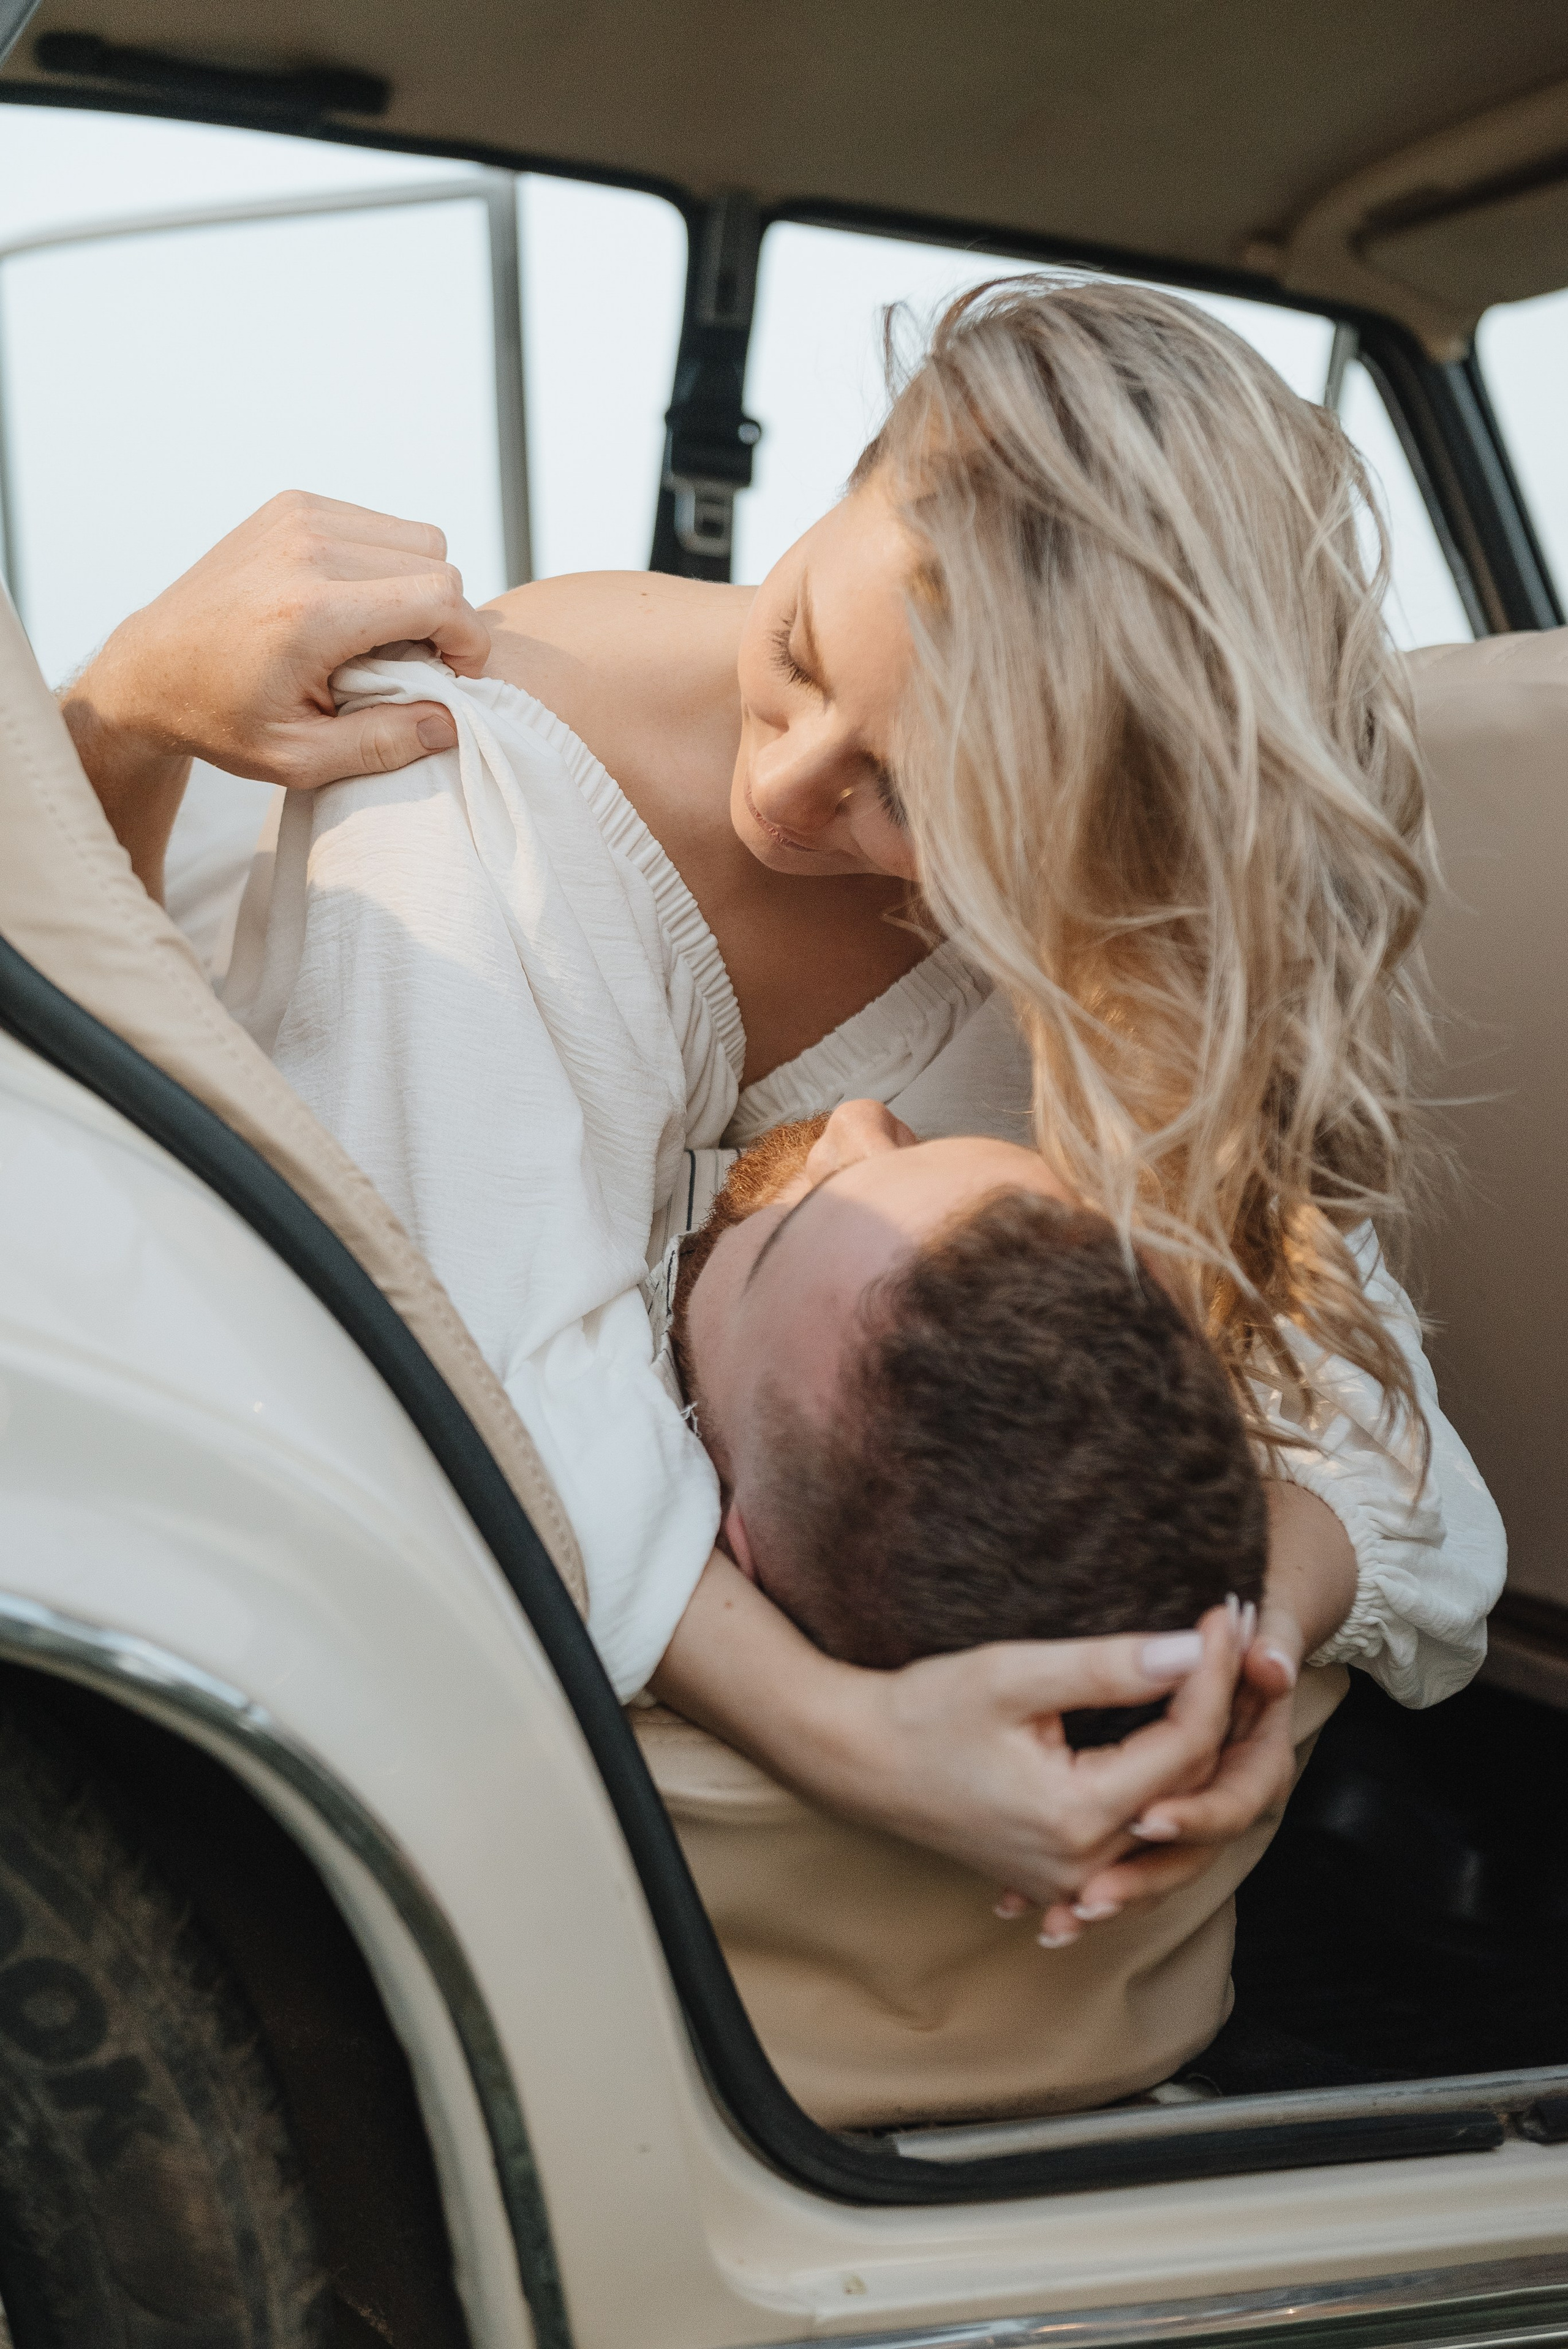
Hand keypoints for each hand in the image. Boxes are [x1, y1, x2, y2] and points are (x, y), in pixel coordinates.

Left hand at [61, 490, 490, 896]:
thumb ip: (384, 745)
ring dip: (420, 586)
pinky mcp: (292, 506)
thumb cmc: (224, 720)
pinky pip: (379, 525)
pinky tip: (357, 605)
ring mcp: (297, 517)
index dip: (468, 640)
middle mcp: (307, 549)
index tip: (455, 676)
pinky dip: (387, 563)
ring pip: (416, 536)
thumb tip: (452, 722)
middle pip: (437, 560)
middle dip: (446, 617)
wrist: (151, 670)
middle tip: (418, 663)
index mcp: (311, 612)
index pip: (440, 596)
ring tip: (386, 634)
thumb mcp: (300, 759)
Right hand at [653, 1556, 1245, 1917]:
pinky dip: (1170, 1783)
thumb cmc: (922, 1711)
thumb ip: (1105, 1667)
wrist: (856, 1760)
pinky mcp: (1060, 1869)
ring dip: (1203, 1744)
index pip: (1186, 1744)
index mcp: (1078, 1815)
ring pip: (1174, 1812)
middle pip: (1192, 1784)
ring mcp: (1073, 1875)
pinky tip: (1182, 1731)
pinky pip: (1141, 1831)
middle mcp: (1086, 1861)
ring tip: (1220, 1674)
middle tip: (1234, 1635)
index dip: (1213, 1673)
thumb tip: (1189, 1648)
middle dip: (1219, 1703)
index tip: (1220, 1611)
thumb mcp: (1012, 1676)